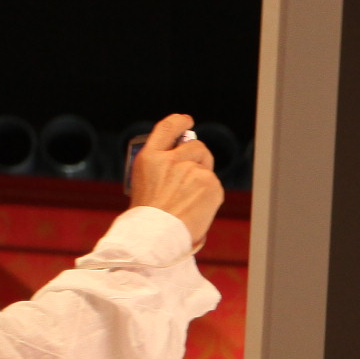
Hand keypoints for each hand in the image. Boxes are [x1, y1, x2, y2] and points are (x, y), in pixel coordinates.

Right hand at [128, 112, 222, 248]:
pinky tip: (197, 209)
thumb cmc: (147, 219)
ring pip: (207, 166)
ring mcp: (191, 170)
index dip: (179, 122)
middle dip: (199, 156)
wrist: (155, 238)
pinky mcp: (209, 183)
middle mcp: (170, 159)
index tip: (187, 120)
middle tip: (195, 174)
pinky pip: (214, 185)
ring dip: (203, 176)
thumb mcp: (145, 184)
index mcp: (149, 158)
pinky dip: (209, 196)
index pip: (167, 128)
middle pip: (196, 146)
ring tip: (190, 199)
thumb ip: (162, 169)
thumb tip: (185, 162)